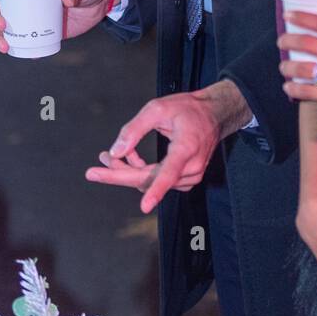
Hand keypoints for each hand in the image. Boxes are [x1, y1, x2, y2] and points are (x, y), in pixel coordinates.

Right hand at [0, 0, 114, 52]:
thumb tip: (66, 0)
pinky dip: (25, 51)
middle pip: (1, 7)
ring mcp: (33, 17)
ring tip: (5, 47)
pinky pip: (28, 43)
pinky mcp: (43, 32)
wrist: (101, 1)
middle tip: (2, 24)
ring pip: (9, 28)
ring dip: (1, 38)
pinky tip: (28, 55)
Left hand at [84, 91, 222, 212]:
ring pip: (150, 183)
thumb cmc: (187, 109)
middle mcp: (191, 167)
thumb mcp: (158, 108)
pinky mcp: (187, 180)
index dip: (156, 191)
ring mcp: (191, 177)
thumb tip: (115, 151)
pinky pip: (157, 182)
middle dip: (120, 172)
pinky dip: (141, 172)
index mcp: (186, 147)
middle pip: (149, 180)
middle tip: (101, 159)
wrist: (215, 114)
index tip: (144, 207)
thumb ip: (134, 129)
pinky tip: (132, 157)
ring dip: (128, 171)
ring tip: (112, 155)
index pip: (169, 173)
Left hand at [278, 13, 316, 128]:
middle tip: (282, 41)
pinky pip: (310, 91)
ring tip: (283, 67)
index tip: (289, 16)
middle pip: (310, 43)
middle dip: (289, 41)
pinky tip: (289, 87)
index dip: (303, 17)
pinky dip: (296, 89)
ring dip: (288, 67)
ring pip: (306, 68)